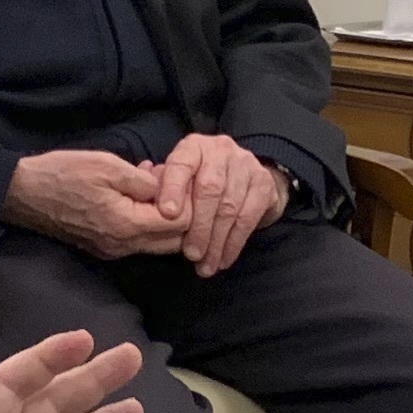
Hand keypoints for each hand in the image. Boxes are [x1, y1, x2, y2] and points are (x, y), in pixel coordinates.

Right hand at [0, 148, 187, 259]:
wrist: (23, 194)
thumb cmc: (64, 175)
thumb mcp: (108, 167)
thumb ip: (145, 183)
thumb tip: (169, 191)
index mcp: (128, 226)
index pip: (180, 223)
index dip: (188, 199)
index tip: (180, 177)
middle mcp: (124, 246)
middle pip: (174, 241)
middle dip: (182, 213)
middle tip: (171, 183)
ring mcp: (113, 250)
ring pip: (157, 242)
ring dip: (163, 216)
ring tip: (152, 183)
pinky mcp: (104, 247)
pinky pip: (137, 239)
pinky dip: (145, 220)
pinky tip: (136, 193)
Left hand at [151, 133, 287, 273]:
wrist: (246, 176)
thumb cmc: (201, 181)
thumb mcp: (179, 179)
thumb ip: (164, 190)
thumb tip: (149, 211)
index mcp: (194, 147)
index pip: (182, 164)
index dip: (173, 188)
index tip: (167, 213)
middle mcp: (221, 150)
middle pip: (210, 189)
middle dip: (199, 226)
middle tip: (191, 254)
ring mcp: (246, 165)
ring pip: (230, 207)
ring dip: (216, 242)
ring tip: (206, 266)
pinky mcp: (263, 184)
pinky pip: (248, 218)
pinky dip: (234, 243)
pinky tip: (224, 260)